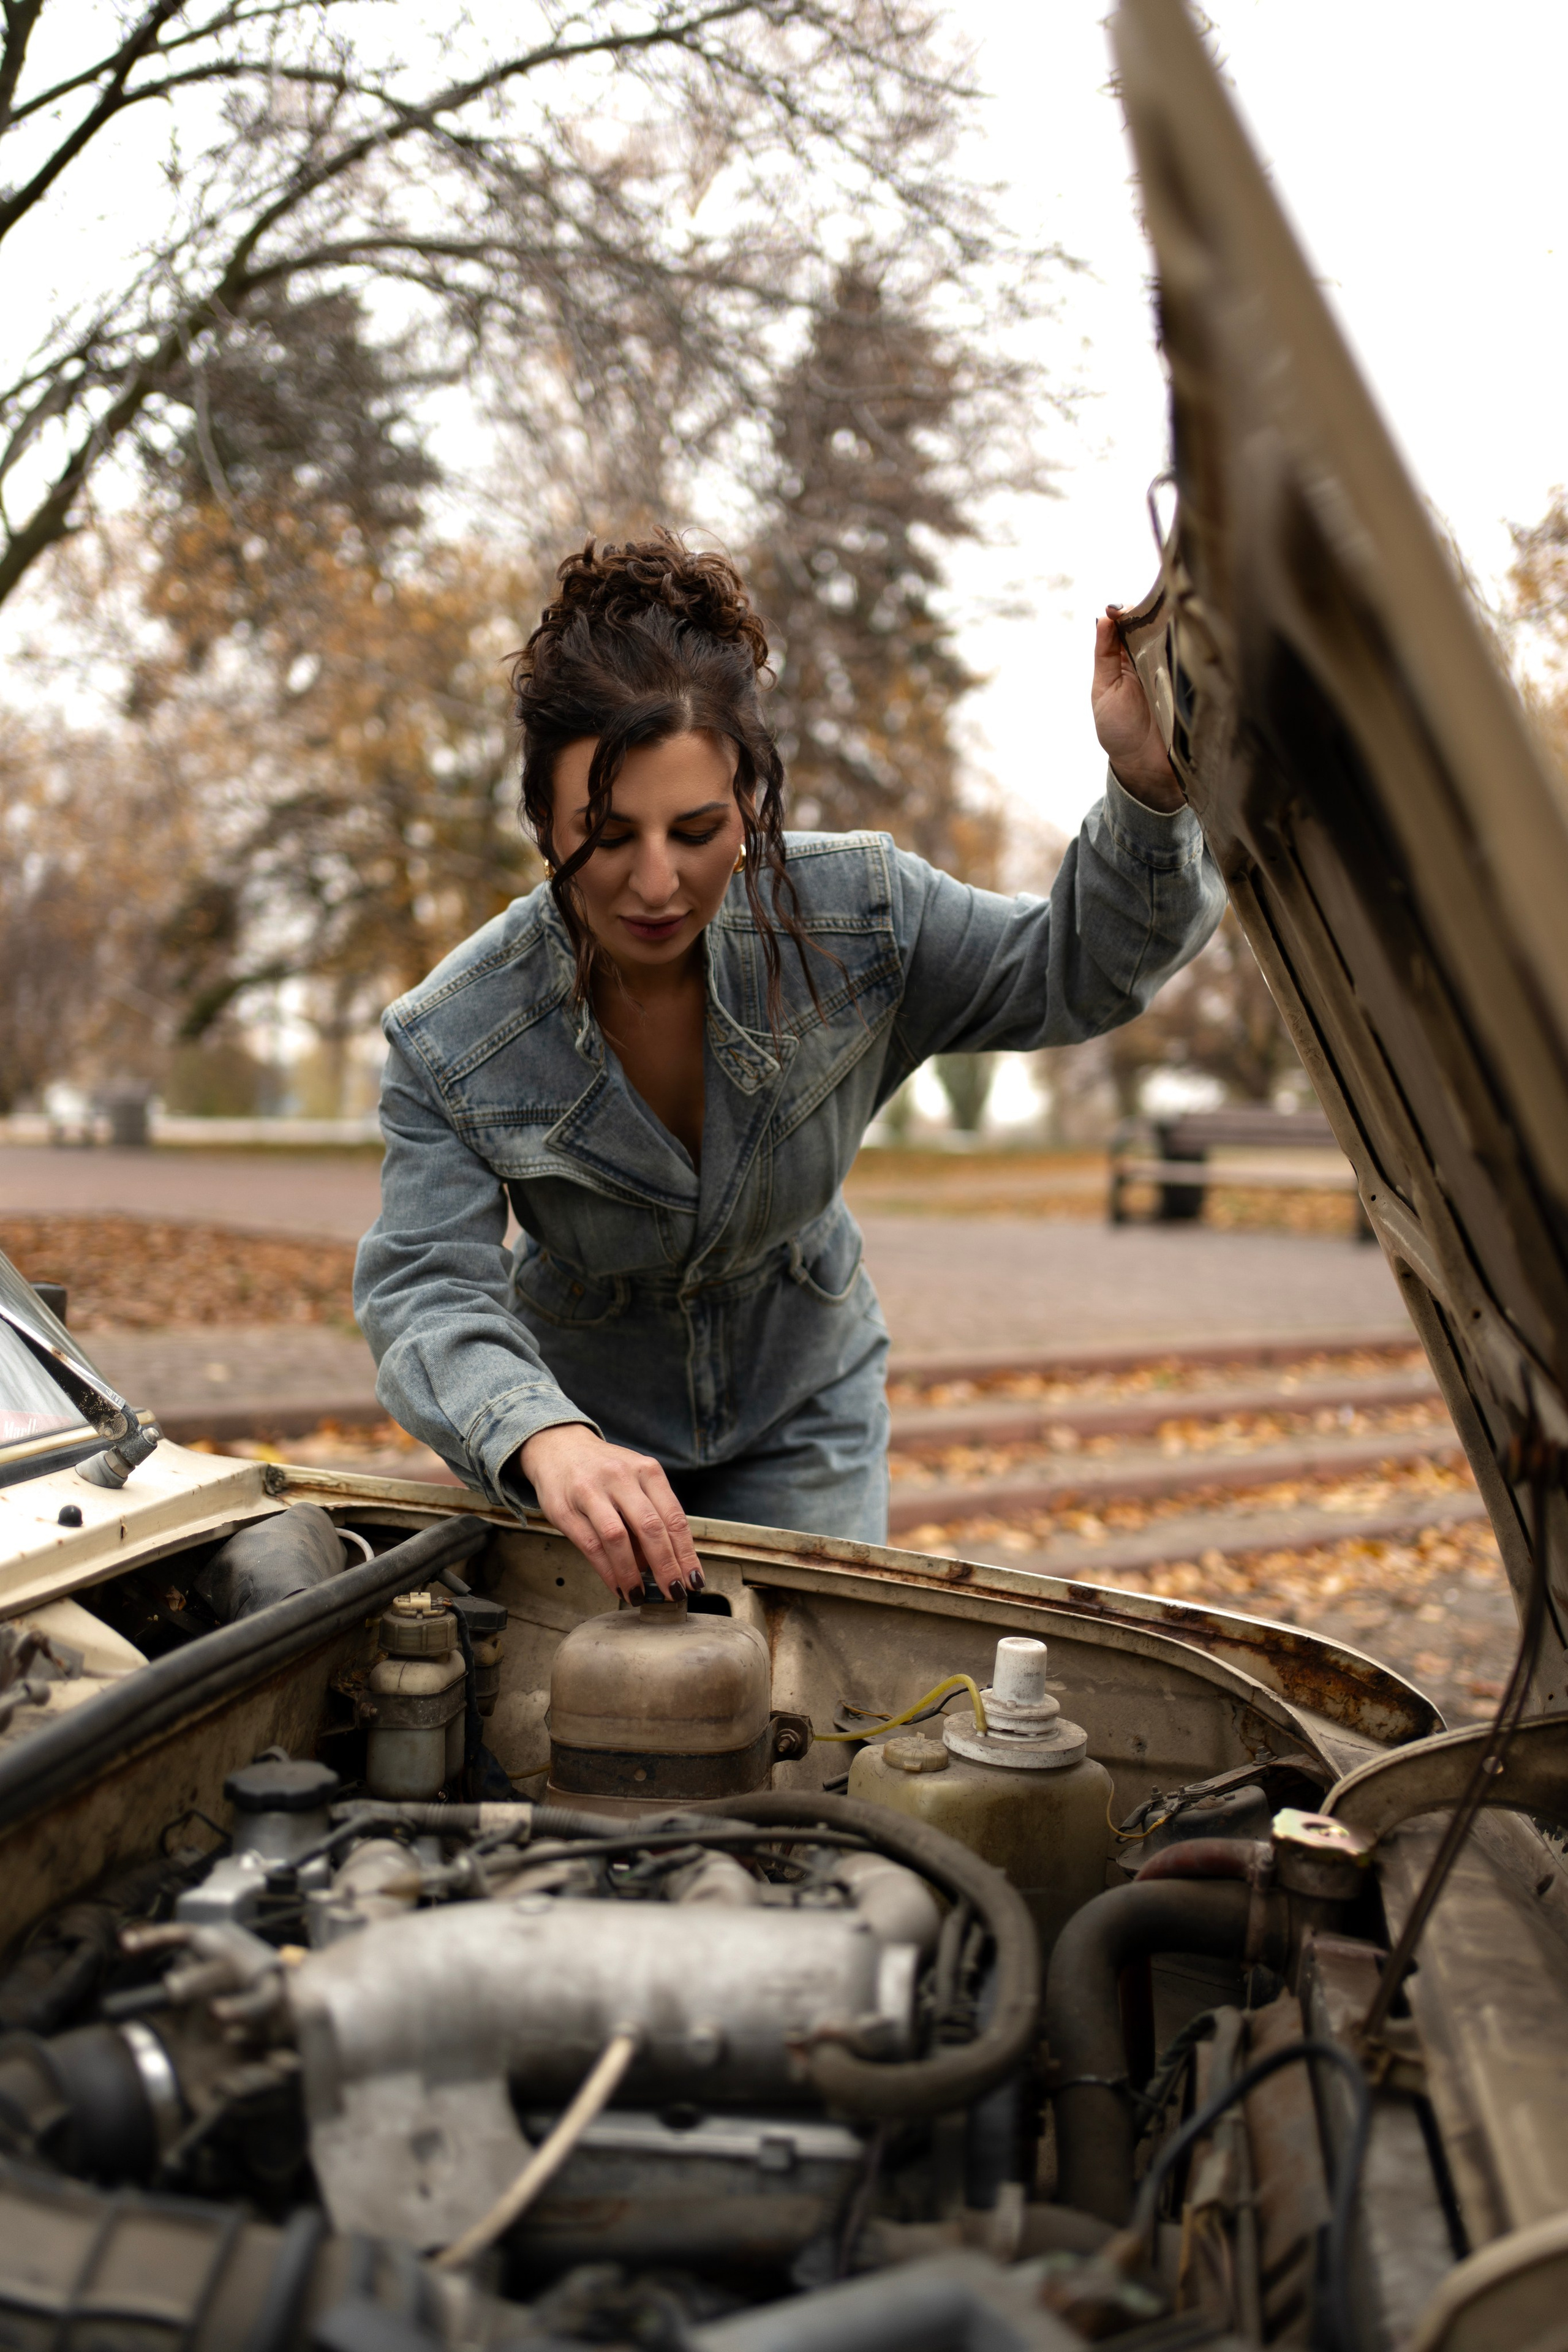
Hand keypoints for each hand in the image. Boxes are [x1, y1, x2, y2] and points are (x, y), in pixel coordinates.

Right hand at [514, 1422, 702, 1600]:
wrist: (558, 1446)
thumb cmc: (604, 1469)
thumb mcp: (635, 1478)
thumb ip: (651, 1513)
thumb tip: (666, 1563)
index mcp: (647, 1470)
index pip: (674, 1517)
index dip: (686, 1553)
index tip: (693, 1579)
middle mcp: (621, 1477)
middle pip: (650, 1528)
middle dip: (665, 1566)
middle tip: (673, 1592)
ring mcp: (591, 1491)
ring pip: (618, 1538)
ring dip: (632, 1573)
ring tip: (639, 1594)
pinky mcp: (566, 1509)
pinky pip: (591, 1546)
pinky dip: (607, 1571)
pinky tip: (617, 1585)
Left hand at [1091, 610, 1184, 811]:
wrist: (1145, 767)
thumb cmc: (1119, 730)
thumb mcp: (1104, 689)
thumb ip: (1105, 654)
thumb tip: (1102, 617)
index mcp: (1131, 656)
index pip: (1135, 621)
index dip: (1132, 609)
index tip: (1122, 607)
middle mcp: (1157, 658)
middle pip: (1162, 623)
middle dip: (1161, 609)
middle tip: (1157, 602)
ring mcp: (1178, 670)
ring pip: (1182, 638)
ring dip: (1181, 626)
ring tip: (1178, 613)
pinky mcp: (1196, 684)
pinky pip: (1199, 661)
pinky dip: (1198, 650)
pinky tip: (1196, 639)